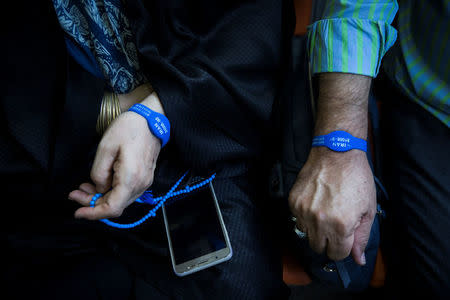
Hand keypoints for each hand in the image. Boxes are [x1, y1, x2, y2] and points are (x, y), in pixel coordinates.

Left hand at [68, 92, 164, 219]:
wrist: (151, 120)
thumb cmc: (129, 129)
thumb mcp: (105, 148)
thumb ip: (99, 173)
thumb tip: (99, 188)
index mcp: (131, 178)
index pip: (112, 208)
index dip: (93, 213)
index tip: (78, 211)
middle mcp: (141, 184)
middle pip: (115, 206)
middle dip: (93, 204)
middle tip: (75, 194)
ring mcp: (144, 182)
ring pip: (120, 200)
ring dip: (101, 198)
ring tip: (84, 187)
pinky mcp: (144, 178)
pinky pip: (125, 192)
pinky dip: (111, 192)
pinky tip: (100, 182)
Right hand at [288, 147, 375, 264]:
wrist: (337, 152)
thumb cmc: (356, 178)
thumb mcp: (367, 209)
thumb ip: (362, 237)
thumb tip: (358, 259)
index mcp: (341, 226)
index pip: (337, 254)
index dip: (343, 248)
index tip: (344, 239)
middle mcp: (320, 221)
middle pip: (318, 248)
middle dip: (328, 241)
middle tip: (335, 226)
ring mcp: (304, 211)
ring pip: (306, 235)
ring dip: (315, 229)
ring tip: (325, 212)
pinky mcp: (294, 201)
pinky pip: (297, 219)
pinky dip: (305, 216)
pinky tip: (316, 203)